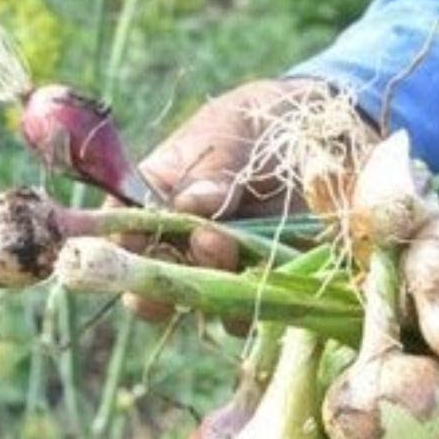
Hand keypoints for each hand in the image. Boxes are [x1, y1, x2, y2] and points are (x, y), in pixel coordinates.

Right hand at [112, 78, 331, 321]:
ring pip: (197, 302)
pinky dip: (252, 305)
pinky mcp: (258, 286)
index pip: (120, 231)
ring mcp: (218, 270)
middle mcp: (178, 242)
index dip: (120, 245)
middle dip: (168, 278)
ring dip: (214, 290)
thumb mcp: (229, 133)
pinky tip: (269, 276)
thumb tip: (190, 205)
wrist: (318, 137)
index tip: (141, 244)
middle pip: (152, 281)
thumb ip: (211, 171)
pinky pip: (244, 314)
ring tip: (240, 249)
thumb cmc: (256, 125)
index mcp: (154, 199)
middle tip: (206, 245)